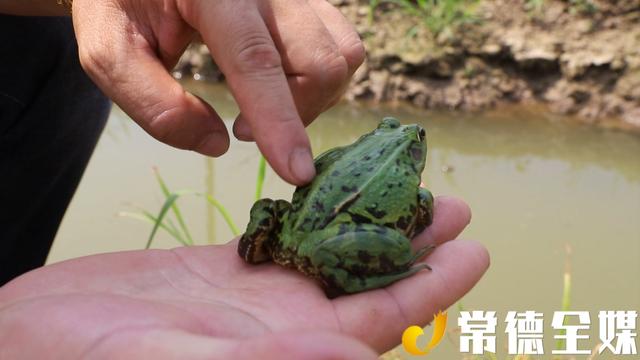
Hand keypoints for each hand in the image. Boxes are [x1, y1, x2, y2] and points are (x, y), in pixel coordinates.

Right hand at [0, 197, 488, 358]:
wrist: (29, 345)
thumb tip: (352, 358)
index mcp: (281, 349)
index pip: (378, 318)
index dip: (430, 285)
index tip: (476, 250)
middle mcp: (276, 325)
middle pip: (364, 280)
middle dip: (413, 246)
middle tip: (455, 207)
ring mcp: (246, 295)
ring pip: (326, 253)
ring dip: (368, 222)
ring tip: (407, 192)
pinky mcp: (214, 271)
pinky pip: (276, 236)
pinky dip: (307, 211)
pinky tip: (328, 189)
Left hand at [71, 0, 364, 184]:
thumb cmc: (122, 3)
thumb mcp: (108, 50)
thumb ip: (153, 102)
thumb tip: (217, 145)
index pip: (256, 58)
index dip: (279, 120)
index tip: (297, 173)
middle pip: (320, 60)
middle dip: (294, 114)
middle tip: (239, 129)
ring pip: (342, 54)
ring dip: (311, 99)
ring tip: (260, 105)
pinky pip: (342, 44)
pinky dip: (320, 79)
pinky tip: (280, 84)